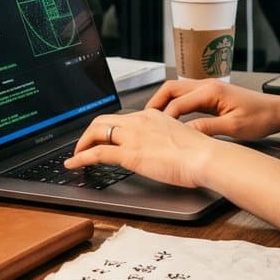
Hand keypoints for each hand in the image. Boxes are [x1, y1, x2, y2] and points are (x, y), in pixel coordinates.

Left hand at [68, 109, 228, 188]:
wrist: (205, 157)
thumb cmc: (201, 153)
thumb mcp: (180, 138)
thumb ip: (165, 140)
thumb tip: (160, 151)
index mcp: (152, 115)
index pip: (122, 118)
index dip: (108, 128)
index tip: (104, 137)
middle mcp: (139, 121)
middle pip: (103, 120)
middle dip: (89, 133)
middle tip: (84, 146)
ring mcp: (133, 136)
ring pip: (96, 132)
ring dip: (81, 144)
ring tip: (75, 156)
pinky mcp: (129, 153)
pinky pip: (97, 153)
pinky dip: (80, 157)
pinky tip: (74, 164)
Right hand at [143, 79, 279, 139]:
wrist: (277, 111)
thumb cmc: (261, 117)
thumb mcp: (234, 128)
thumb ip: (207, 129)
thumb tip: (185, 134)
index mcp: (211, 91)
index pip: (177, 103)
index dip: (163, 117)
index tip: (153, 130)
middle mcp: (207, 85)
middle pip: (170, 89)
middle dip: (155, 103)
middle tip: (144, 120)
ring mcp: (208, 88)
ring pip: (177, 91)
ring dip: (163, 103)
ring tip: (153, 120)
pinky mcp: (211, 95)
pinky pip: (186, 97)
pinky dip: (175, 106)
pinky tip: (172, 119)